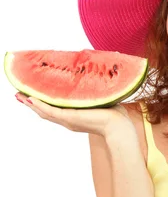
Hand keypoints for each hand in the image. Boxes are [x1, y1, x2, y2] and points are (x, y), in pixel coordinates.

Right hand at [15, 93, 131, 136]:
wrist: (119, 127)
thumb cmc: (116, 115)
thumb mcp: (101, 98)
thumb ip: (96, 89)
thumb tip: (100, 70)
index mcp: (76, 117)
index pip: (56, 109)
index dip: (43, 103)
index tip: (33, 96)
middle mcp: (69, 120)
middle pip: (45, 112)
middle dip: (32, 103)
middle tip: (20, 95)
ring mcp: (68, 120)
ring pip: (44, 112)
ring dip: (31, 104)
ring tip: (19, 95)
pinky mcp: (69, 118)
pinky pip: (50, 112)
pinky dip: (39, 106)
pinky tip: (31, 99)